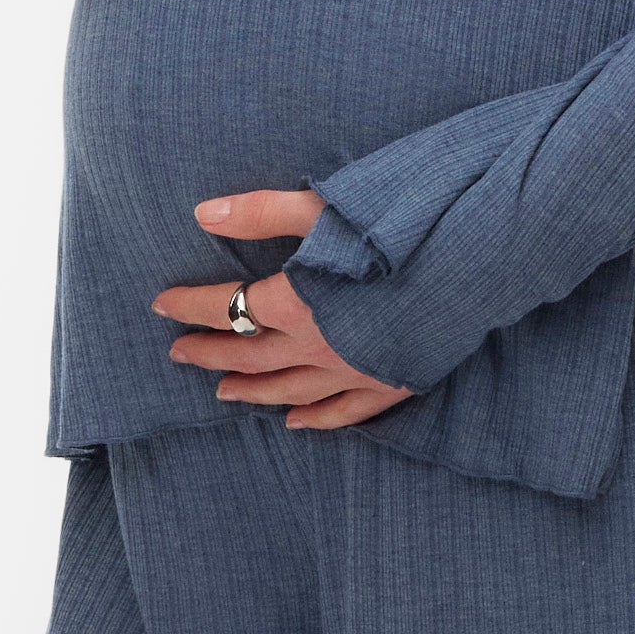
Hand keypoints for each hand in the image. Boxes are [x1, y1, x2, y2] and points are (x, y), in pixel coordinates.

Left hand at [152, 191, 414, 428]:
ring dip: (251, 392)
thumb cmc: (399, 231)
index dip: (190, 305)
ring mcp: (353, 371)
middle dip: (209, 354)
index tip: (160, 305)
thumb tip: (201, 214)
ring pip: (289, 391)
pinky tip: (295, 423)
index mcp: (295, 303)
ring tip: (222, 393)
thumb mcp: (323, 210)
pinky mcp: (389, 383)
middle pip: (249, 357)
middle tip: (179, 353)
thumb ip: (261, 213)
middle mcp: (316, 346)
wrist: (473, 266)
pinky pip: (343, 413)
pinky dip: (314, 420)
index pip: (226, 307)